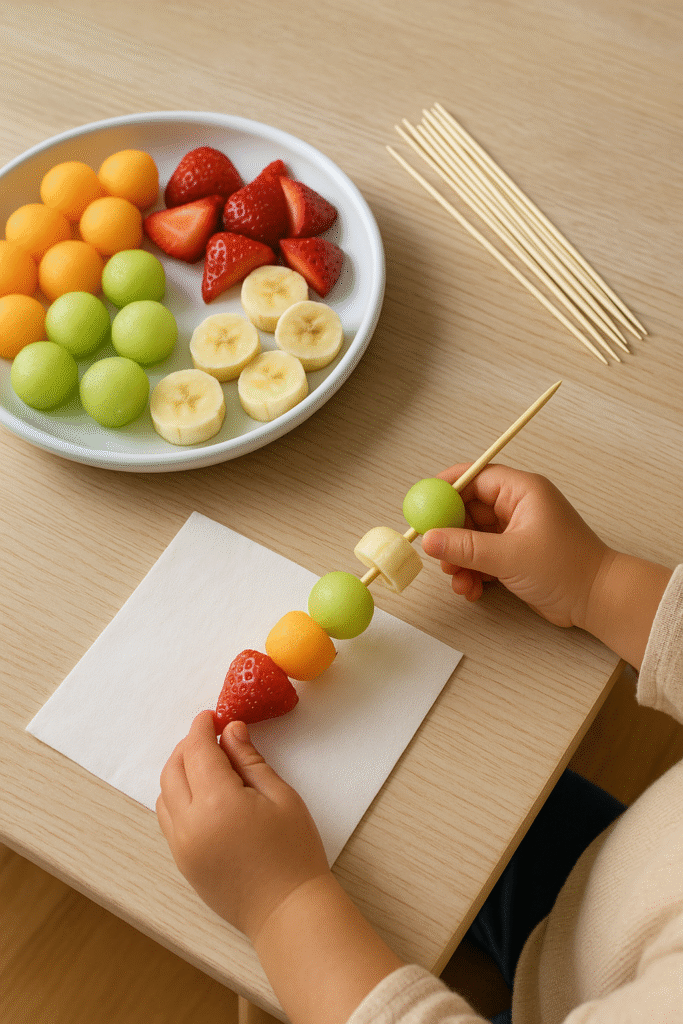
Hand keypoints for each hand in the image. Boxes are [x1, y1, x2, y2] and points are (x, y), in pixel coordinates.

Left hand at [157, 711, 329, 941]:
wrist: (287, 910)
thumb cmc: (294, 852)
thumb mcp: (280, 795)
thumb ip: (249, 760)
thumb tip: (231, 730)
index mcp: (216, 803)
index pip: (198, 750)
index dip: (202, 727)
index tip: (212, 715)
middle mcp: (189, 824)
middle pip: (173, 769)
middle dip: (189, 745)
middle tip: (211, 735)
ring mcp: (181, 846)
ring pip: (164, 794)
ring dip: (179, 770)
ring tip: (206, 763)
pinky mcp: (182, 862)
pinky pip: (167, 818)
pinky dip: (176, 796)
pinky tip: (201, 793)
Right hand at [421, 463, 608, 629]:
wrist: (597, 601)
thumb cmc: (566, 568)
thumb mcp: (508, 556)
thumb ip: (465, 547)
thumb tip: (429, 539)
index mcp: (522, 492)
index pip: (475, 478)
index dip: (446, 489)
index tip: (422, 504)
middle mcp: (518, 507)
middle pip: (468, 510)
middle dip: (450, 534)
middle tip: (436, 553)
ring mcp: (516, 532)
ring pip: (473, 538)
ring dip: (460, 560)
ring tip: (458, 580)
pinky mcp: (516, 556)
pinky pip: (483, 557)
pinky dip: (473, 573)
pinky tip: (471, 590)